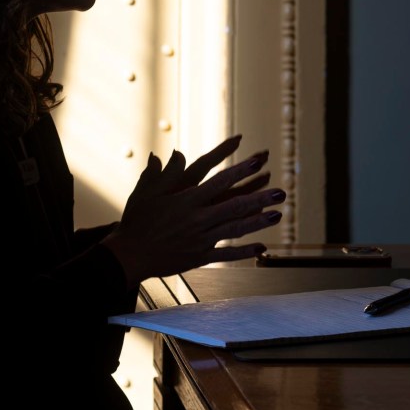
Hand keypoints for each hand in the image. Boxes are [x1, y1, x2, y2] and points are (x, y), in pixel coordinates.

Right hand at [102, 134, 285, 286]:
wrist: (128, 256)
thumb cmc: (136, 221)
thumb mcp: (147, 192)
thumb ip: (164, 173)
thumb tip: (174, 152)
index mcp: (186, 200)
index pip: (219, 181)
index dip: (240, 170)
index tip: (258, 161)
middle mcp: (197, 218)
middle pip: (234, 206)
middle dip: (259, 197)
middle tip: (281, 191)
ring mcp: (200, 239)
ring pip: (235, 230)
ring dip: (259, 222)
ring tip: (278, 214)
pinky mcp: (199, 257)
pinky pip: (226, 254)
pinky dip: (244, 251)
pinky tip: (262, 247)